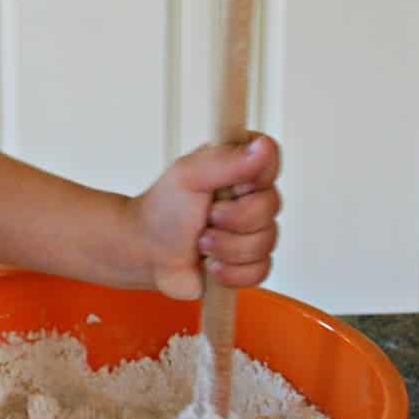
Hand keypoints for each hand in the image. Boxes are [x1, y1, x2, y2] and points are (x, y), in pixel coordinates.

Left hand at [124, 134, 281, 299]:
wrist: (147, 253)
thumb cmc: (162, 211)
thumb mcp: (187, 176)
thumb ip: (226, 160)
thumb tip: (261, 147)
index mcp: (238, 166)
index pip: (270, 158)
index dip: (253, 178)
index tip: (229, 187)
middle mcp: (250, 196)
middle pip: (270, 206)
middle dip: (231, 219)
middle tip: (206, 218)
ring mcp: (253, 230)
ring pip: (266, 242)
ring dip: (225, 247)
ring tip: (201, 242)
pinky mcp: (251, 261)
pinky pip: (260, 270)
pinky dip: (231, 271)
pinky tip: (212, 264)